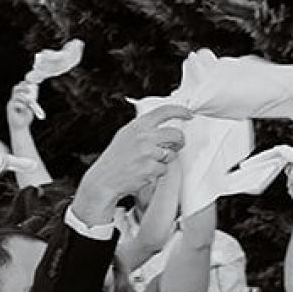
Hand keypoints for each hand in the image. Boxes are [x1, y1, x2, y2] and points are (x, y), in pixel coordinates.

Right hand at [6, 82, 41, 132]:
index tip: (31, 82)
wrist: (21, 127)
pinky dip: (22, 105)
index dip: (24, 83)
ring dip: (24, 98)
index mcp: (18, 97)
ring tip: (29, 102)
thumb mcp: (31, 107)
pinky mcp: (10, 109)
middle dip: (23, 87)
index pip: (19, 87)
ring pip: (16, 95)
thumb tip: (35, 90)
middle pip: (15, 88)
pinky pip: (15, 104)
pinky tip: (25, 108)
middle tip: (29, 89)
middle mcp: (13, 99)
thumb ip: (32, 99)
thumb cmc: (26, 117)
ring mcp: (11, 104)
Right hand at [71, 105, 186, 225]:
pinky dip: (157, 172)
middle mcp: (143, 136)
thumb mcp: (126, 136)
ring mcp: (147, 152)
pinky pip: (164, 169)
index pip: (164, 111)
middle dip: (179, 142)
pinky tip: (143, 172)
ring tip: (147, 163)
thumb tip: (164, 127)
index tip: (188, 114)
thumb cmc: (116, 159)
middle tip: (176, 146)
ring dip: (164, 160)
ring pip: (171, 154)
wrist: (104, 180)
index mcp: (137, 126)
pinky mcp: (150, 168)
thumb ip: (144, 129)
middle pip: (176, 134)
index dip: (180, 111)